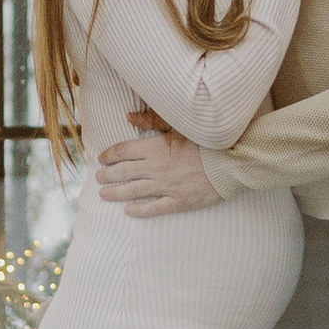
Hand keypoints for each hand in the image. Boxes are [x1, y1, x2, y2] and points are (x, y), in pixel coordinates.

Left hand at [97, 122, 218, 217]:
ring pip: (133, 191)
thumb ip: (152, 120)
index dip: (109, 155)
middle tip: (98, 178)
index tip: (101, 158)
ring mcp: (166, 186)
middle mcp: (156, 168)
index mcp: (155, 148)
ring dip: (116, 193)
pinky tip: (128, 211)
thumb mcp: (178, 125)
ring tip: (104, 195)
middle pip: (123, 172)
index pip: (123, 151)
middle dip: (107, 175)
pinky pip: (153, 208)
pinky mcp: (178, 201)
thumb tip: (130, 117)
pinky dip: (139, 210)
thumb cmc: (205, 140)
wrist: (230, 161)